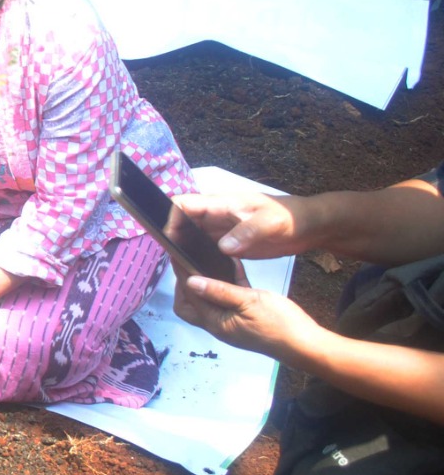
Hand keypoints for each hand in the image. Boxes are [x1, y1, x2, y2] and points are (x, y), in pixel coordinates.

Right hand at [172, 191, 309, 259]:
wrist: (308, 226)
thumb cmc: (288, 217)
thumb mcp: (270, 222)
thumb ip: (247, 232)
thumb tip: (222, 248)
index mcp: (221, 204)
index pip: (184, 203)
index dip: (170, 217)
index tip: (167, 238)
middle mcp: (215, 215)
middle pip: (182, 221)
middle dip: (172, 236)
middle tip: (171, 258)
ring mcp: (221, 230)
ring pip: (191, 235)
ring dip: (183, 247)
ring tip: (180, 267)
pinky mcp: (228, 243)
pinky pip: (205, 247)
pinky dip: (198, 256)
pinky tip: (198, 271)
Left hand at [174, 273, 322, 361]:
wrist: (307, 345)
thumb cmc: (278, 324)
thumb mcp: (248, 302)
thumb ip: (219, 291)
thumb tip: (190, 281)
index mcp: (215, 322)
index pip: (189, 296)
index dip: (181, 275)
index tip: (176, 253)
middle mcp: (219, 324)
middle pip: (190, 304)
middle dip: (184, 284)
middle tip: (188, 261)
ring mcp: (232, 321)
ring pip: (209, 300)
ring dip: (205, 282)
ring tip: (204, 259)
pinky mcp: (246, 316)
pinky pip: (231, 297)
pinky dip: (227, 282)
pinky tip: (231, 265)